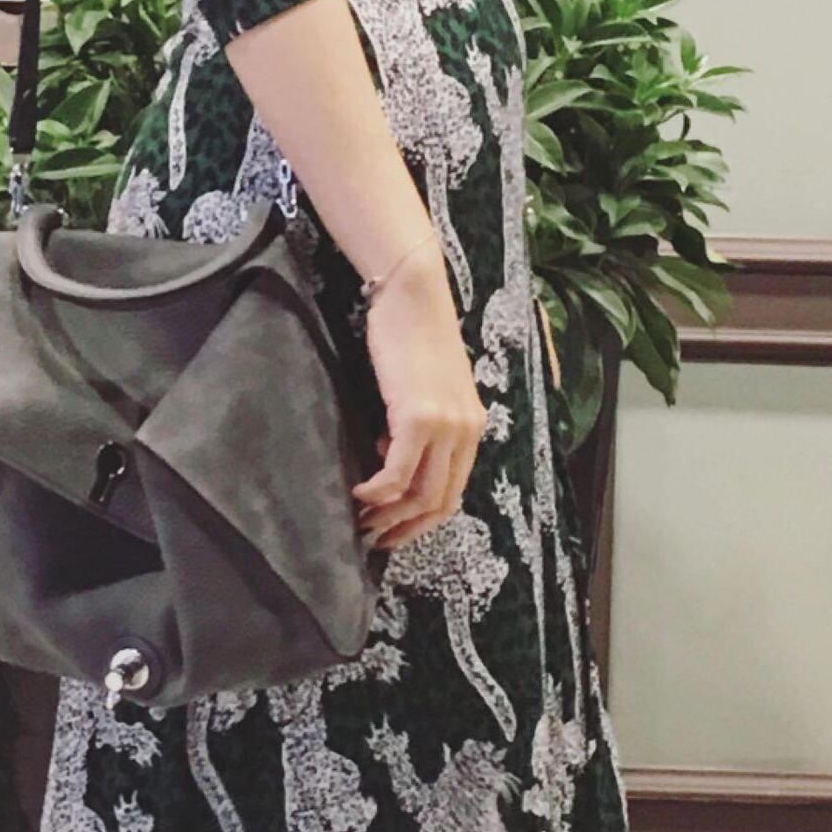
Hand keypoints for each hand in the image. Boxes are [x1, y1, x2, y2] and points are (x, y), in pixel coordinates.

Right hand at [352, 242, 486, 549]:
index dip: (423, 520)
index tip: (393, 530)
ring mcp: (446, 426)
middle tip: (373, 536)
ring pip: (421, 494)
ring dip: (388, 515)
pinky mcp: (419, 417)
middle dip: (406, 528)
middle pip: (441, 502)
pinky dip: (377, 492)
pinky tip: (359, 492)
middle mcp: (466, 431)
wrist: (413, 295)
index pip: (454, 491)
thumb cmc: (411, 335)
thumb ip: (418, 426)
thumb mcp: (424, 389)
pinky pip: (399, 473)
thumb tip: (390, 457)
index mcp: (472, 427)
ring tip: (361, 518)